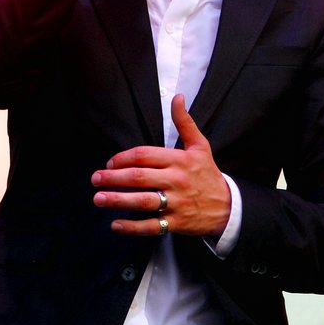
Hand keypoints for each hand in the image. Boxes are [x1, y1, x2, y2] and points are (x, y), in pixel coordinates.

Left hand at [91, 94, 231, 237]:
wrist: (228, 207)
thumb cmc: (208, 174)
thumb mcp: (200, 146)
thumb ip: (185, 122)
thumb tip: (177, 98)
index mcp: (179, 160)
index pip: (144, 155)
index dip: (123, 158)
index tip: (109, 163)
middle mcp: (176, 180)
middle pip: (139, 177)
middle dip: (113, 178)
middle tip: (95, 179)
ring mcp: (177, 203)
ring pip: (143, 201)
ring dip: (118, 200)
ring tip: (99, 199)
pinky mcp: (177, 223)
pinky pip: (151, 226)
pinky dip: (132, 226)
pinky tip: (115, 224)